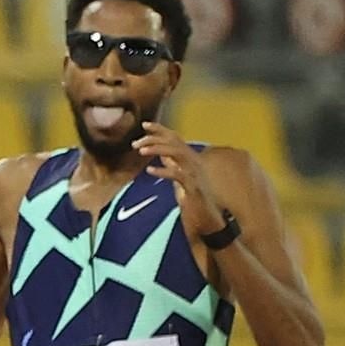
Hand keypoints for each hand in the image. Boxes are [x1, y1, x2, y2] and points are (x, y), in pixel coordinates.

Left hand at [133, 123, 221, 239]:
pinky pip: (179, 175)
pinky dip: (164, 171)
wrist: (209, 221)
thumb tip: (161, 154)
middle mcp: (195, 163)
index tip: (144, 124)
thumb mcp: (180, 179)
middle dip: (155, 138)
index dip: (161, 129)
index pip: (176, 138)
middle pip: (176, 142)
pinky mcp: (194, 188)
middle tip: (135, 143)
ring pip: (179, 153)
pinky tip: (150, 170)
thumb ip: (172, 165)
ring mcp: (196, 175)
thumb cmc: (194, 201)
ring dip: (159, 149)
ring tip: (140, 150)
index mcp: (191, 160)